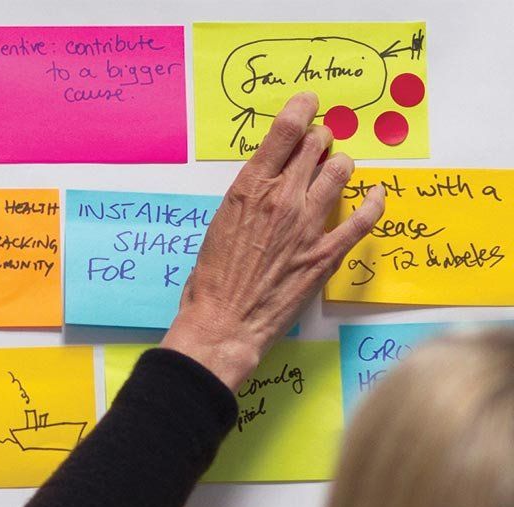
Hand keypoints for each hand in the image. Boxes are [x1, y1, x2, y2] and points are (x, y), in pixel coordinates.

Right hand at [161, 91, 385, 389]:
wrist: (223, 322)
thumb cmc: (211, 279)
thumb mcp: (219, 224)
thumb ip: (247, 199)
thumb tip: (266, 185)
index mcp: (250, 188)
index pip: (285, 130)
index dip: (301, 108)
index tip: (309, 102)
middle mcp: (283, 198)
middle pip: (316, 146)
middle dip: (319, 139)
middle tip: (318, 145)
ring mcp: (308, 224)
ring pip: (341, 171)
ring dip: (340, 164)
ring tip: (336, 169)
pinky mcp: (326, 252)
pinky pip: (363, 218)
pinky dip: (374, 202)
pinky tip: (376, 194)